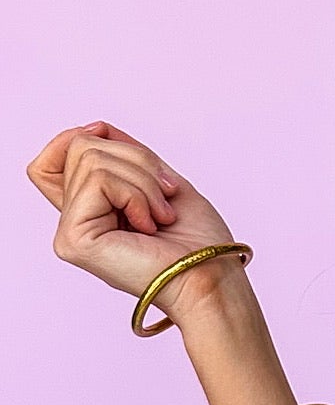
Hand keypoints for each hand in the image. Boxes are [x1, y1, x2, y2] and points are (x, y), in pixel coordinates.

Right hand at [27, 121, 242, 325]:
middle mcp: (73, 223)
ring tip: (159, 216)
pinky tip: (150, 225)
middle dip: (137, 161)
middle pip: (80, 147)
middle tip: (164, 199)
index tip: (115, 144)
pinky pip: (98, 179)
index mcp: (90, 211)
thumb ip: (123, 155)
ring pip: (90, 158)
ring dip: (142, 181)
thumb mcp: (159, 180)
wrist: (212, 276)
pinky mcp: (74, 240)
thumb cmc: (197, 240)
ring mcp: (69, 233)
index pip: (52, 158)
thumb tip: (95, 128)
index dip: (80, 138)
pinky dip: (137, 194)